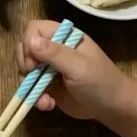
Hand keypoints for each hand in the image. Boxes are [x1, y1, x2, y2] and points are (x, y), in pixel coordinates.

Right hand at [15, 21, 132, 121]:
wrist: (111, 107)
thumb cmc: (100, 82)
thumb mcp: (79, 67)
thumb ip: (55, 53)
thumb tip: (30, 41)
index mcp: (64, 37)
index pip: (34, 28)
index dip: (28, 43)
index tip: (33, 62)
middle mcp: (54, 49)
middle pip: (24, 48)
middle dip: (25, 65)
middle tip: (34, 76)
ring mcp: (49, 68)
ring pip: (24, 69)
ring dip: (29, 86)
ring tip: (43, 99)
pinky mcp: (47, 85)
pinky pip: (30, 88)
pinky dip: (35, 98)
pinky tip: (48, 105)